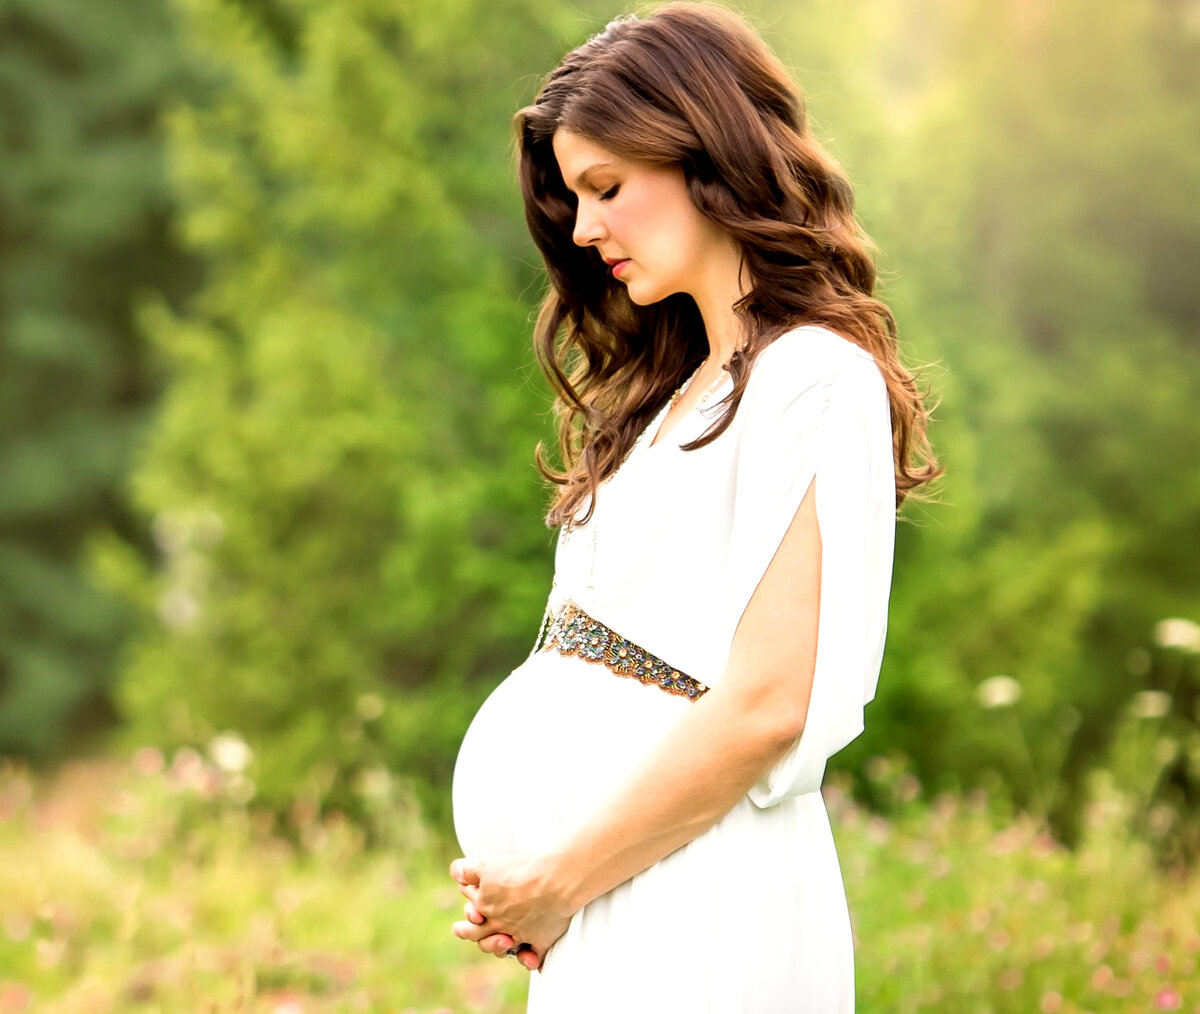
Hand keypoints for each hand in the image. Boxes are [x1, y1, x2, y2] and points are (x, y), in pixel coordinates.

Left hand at [449, 853, 575, 971]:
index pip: (470, 907)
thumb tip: (456, 874)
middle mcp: (500, 924)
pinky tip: (531, 960)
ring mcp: (519, 935)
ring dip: (497, 948)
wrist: (556, 878)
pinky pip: (533, 958)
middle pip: (479, 935)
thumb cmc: (523, 869)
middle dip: (468, 932)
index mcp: (485, 906)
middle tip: (460, 930)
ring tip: (501, 943)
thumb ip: (469, 870)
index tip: (469, 900)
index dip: (469, 902)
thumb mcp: (489, 865)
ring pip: (503, 949)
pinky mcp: (540, 941)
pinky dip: (531, 960)